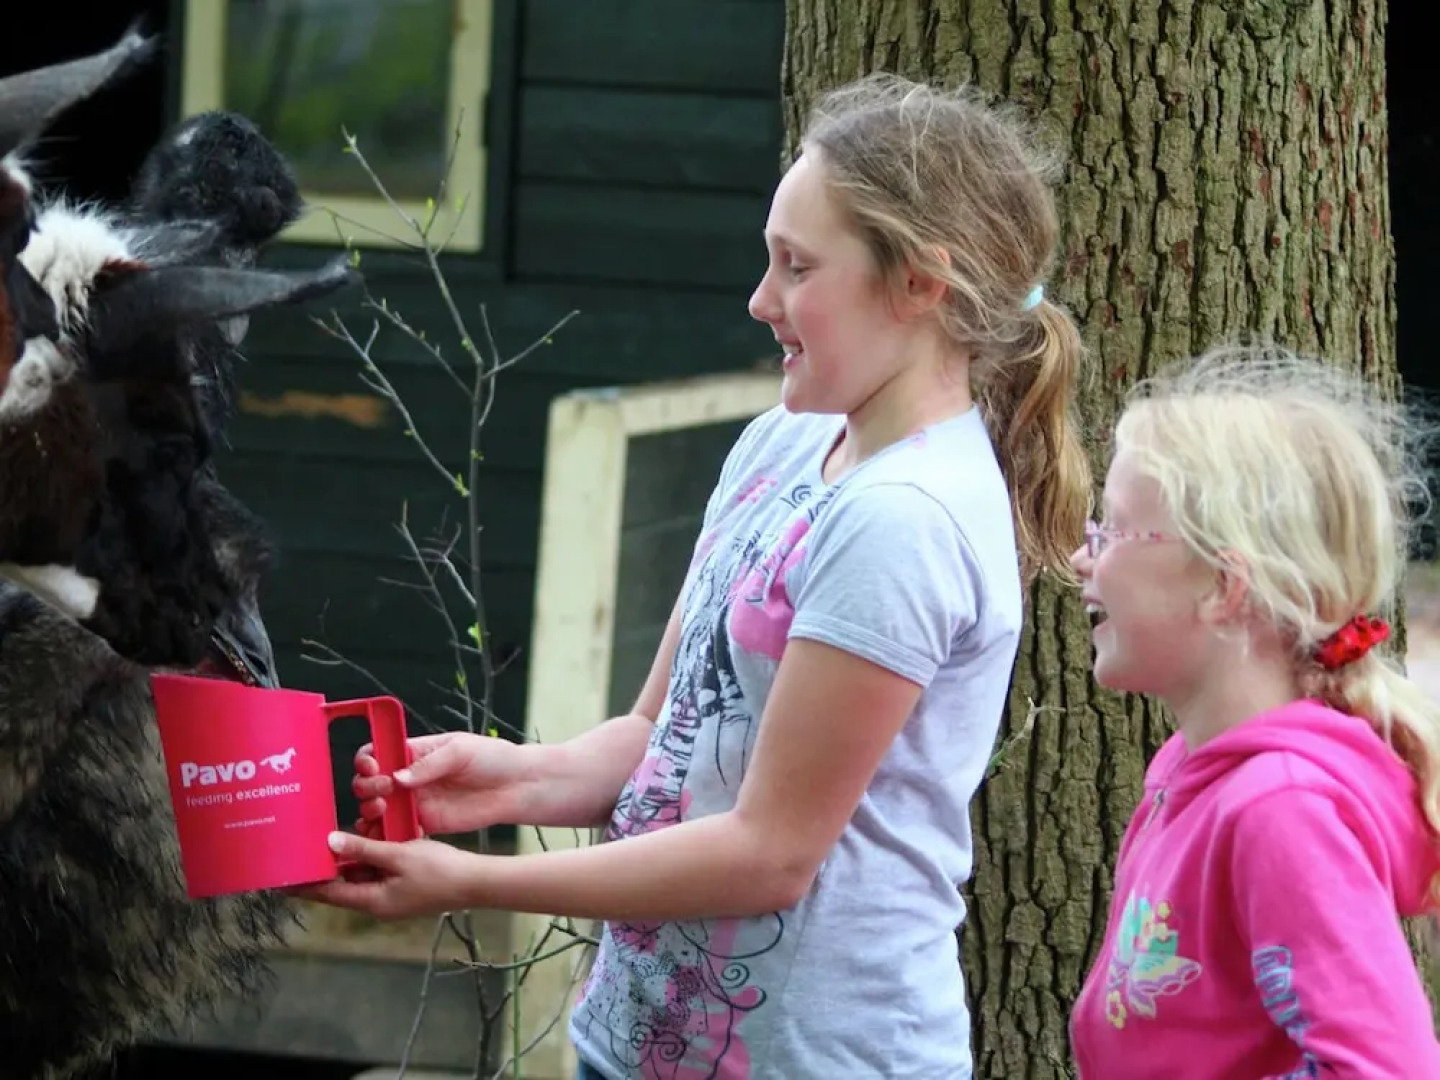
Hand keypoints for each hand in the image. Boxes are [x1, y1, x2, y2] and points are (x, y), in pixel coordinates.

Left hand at [291, 832, 477, 918]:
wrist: (475, 883)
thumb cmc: (439, 871)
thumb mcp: (399, 855)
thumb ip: (364, 849)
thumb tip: (330, 843)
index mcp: (372, 901)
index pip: (328, 894)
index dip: (304, 886)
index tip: (279, 879)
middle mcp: (377, 903)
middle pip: (341, 887)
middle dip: (323, 870)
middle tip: (299, 852)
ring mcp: (391, 897)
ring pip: (360, 878)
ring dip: (346, 862)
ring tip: (324, 843)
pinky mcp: (403, 888)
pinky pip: (376, 874)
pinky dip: (366, 860)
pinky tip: (361, 842)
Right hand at [351, 730, 530, 837]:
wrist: (518, 786)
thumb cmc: (493, 758)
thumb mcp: (460, 750)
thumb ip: (429, 764)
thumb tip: (398, 777)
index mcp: (415, 752)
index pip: (378, 753)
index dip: (367, 760)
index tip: (373, 766)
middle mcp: (409, 778)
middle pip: (370, 783)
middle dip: (367, 787)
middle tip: (384, 790)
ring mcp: (416, 802)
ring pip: (378, 810)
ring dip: (370, 812)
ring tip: (380, 811)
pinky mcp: (426, 824)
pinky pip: (398, 831)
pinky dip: (386, 835)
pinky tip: (387, 834)